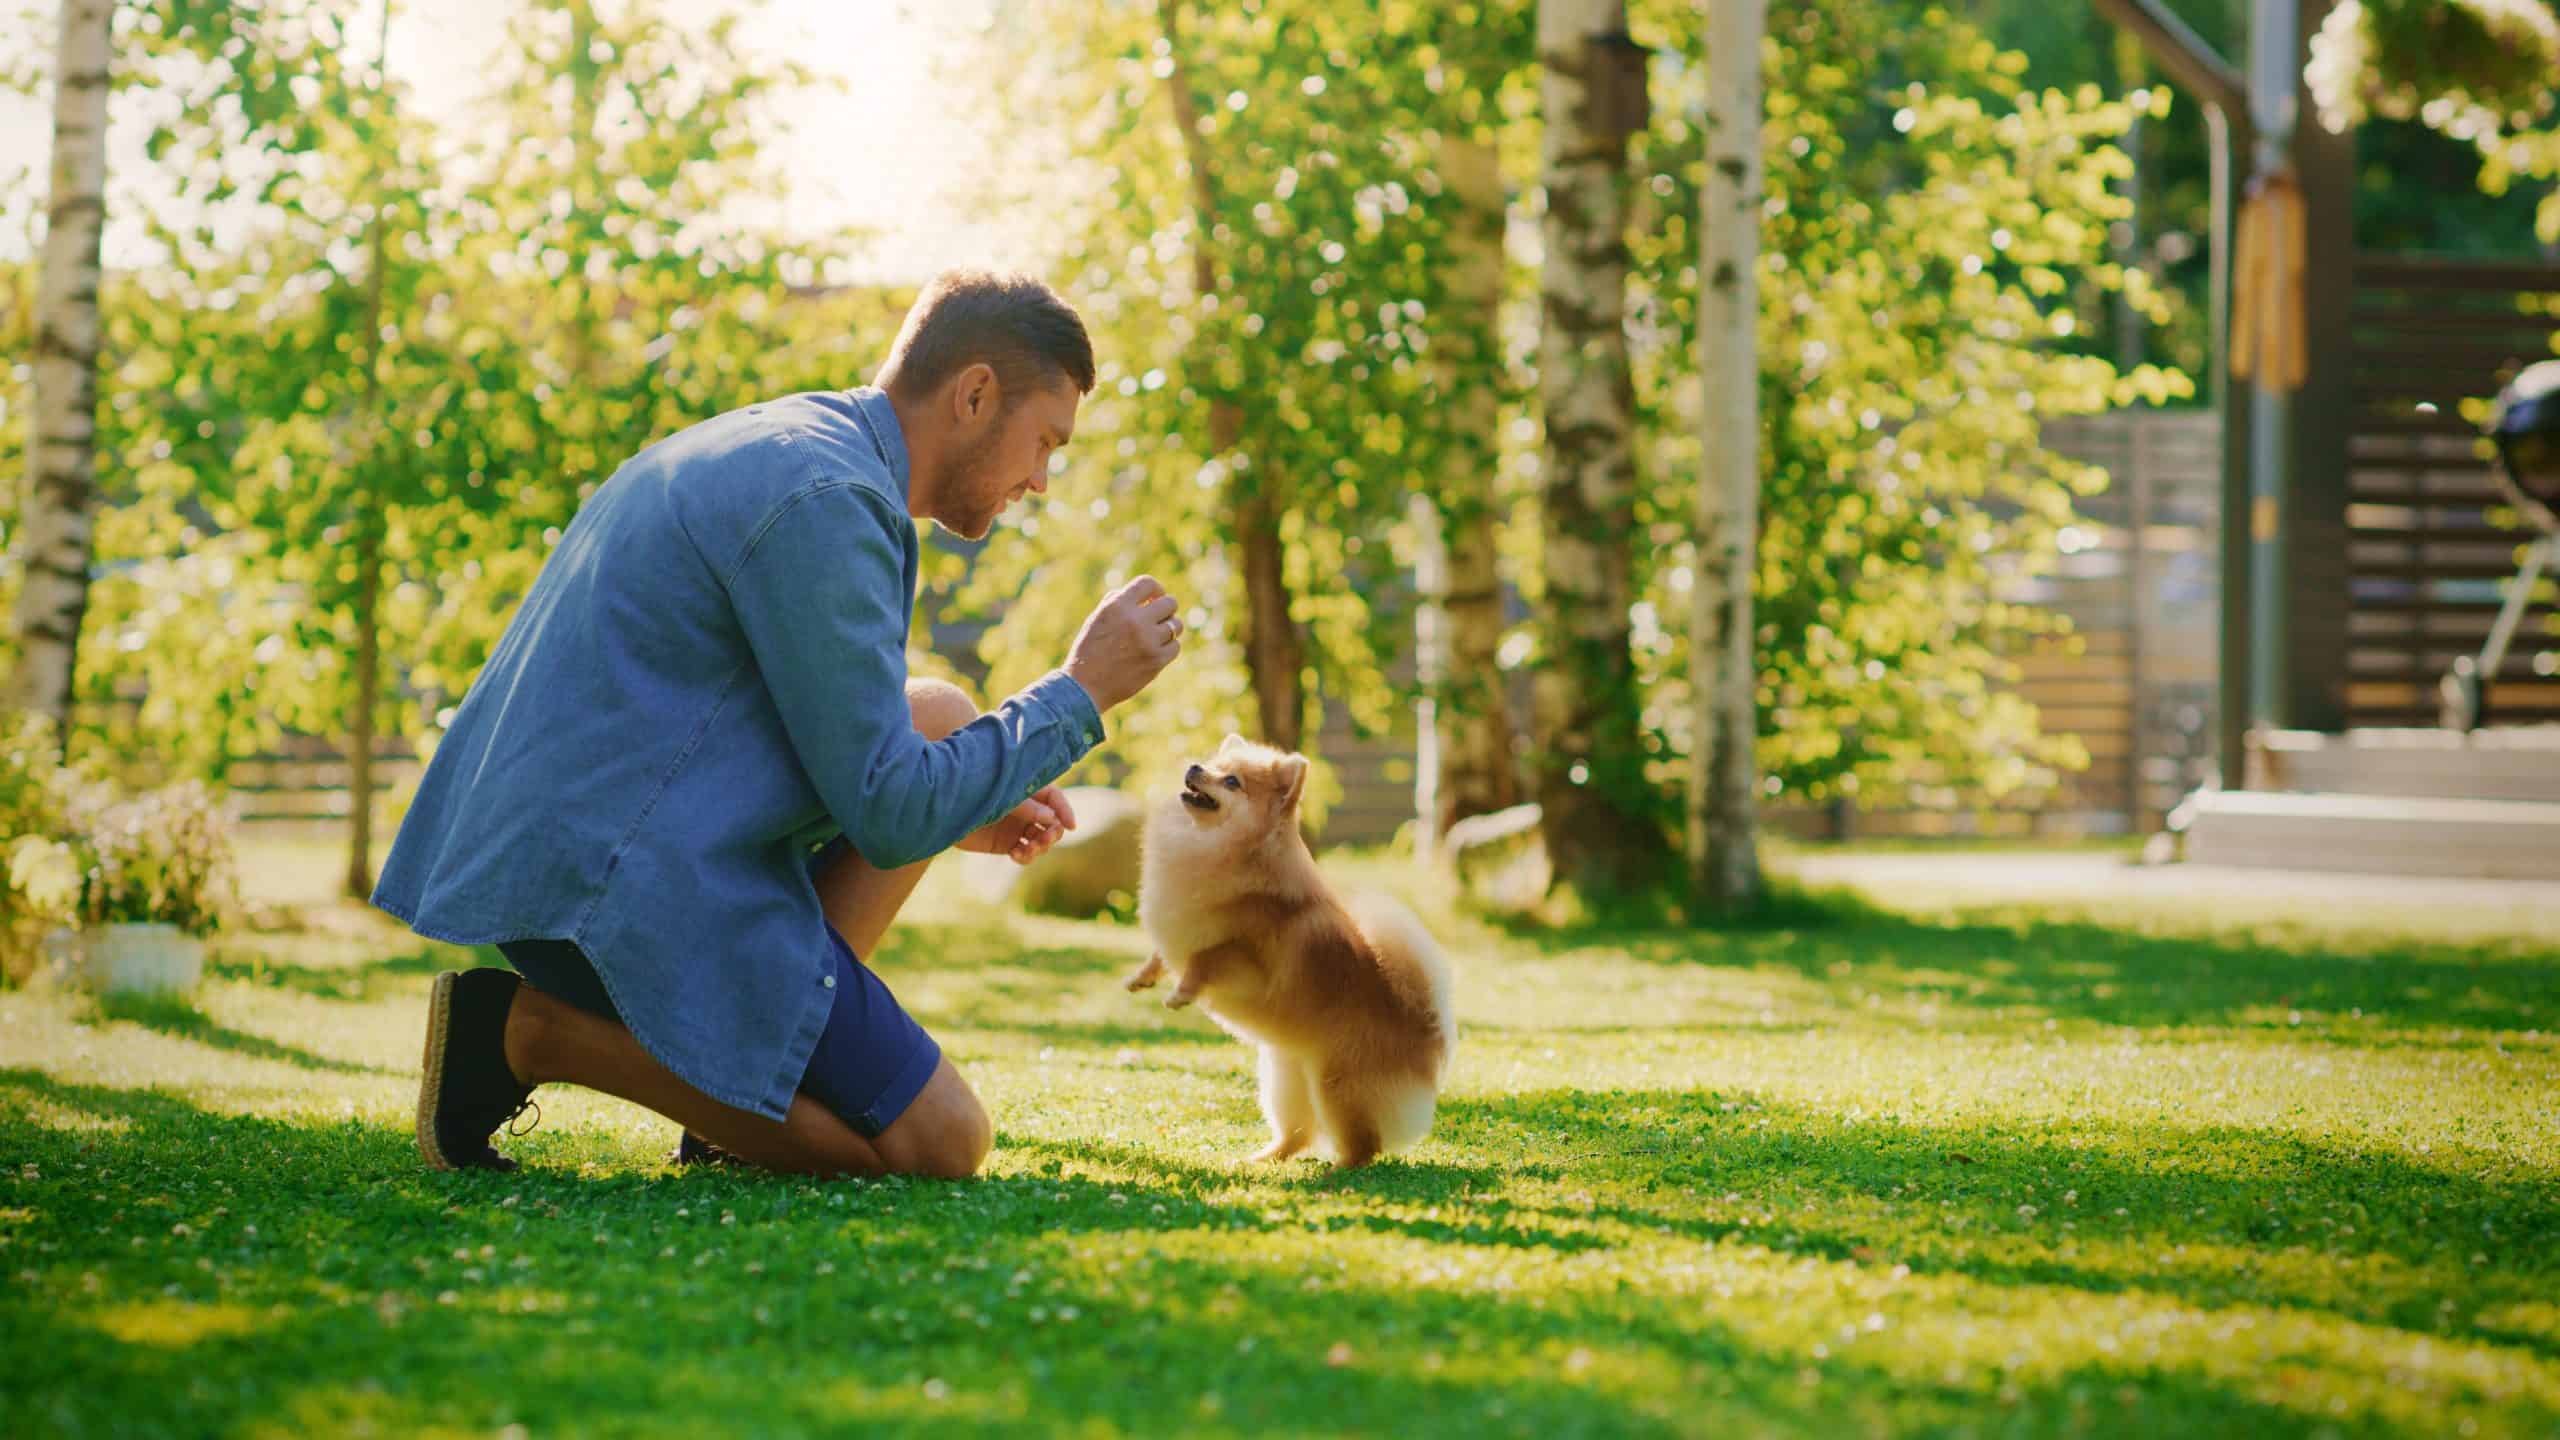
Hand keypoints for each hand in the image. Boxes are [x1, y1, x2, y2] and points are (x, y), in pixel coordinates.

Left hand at [958, 784, 1076, 864]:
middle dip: (1053, 832)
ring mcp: (1016, 827)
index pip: (1055, 798)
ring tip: (1028, 849)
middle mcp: (1025, 809)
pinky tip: (1016, 854)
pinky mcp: (1005, 844)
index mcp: (1026, 789)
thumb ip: (1028, 807)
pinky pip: (1025, 854)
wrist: (943, 811)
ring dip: (1041, 847)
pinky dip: (1026, 856)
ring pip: (1041, 840)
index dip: (1065, 811)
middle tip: (1044, 839)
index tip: (1071, 825)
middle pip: (1052, 823)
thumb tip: (1052, 820)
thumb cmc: (973, 793)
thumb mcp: (1003, 797)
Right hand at [1064, 574, 1181, 712]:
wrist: (1085, 686)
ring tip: (1158, 635)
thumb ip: (1117, 602)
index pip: (1148, 583)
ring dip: (1170, 628)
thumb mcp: (1097, 619)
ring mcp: (1148, 641)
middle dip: (1166, 609)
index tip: (1154, 599)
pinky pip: (1175, 647)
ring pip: (1176, 625)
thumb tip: (1144, 594)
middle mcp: (1135, 620)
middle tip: (1158, 619)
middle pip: (1170, 603)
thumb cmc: (1089, 651)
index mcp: (1117, 606)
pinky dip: (1168, 648)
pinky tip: (1156, 651)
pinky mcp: (1156, 661)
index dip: (1155, 590)